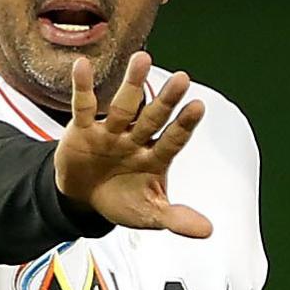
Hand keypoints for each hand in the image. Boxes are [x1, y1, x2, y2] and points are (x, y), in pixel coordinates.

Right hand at [53, 52, 212, 238]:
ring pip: (123, 105)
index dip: (185, 124)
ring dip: (132, 83)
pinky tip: (82, 66)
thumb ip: (176, 218)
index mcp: (156, 157)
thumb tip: (208, 231)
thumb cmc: (123, 201)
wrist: (84, 199)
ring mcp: (110, 132)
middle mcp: (137, 139)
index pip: (175, 139)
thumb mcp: (149, 214)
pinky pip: (82, 106)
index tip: (199, 106)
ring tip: (143, 58)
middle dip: (166, 100)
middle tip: (182, 79)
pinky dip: (82, 87)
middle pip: (154, 117)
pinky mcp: (82, 130)